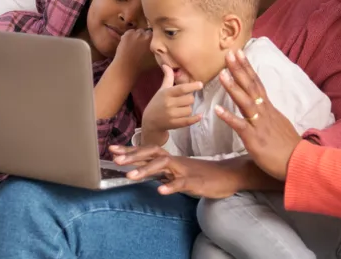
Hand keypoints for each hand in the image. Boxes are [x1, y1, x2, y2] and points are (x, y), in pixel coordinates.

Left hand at [110, 145, 239, 198]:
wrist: (227, 175)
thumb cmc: (202, 174)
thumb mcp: (179, 173)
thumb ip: (163, 172)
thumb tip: (145, 172)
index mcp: (171, 159)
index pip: (148, 151)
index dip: (130, 150)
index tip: (113, 149)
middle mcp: (175, 161)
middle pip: (152, 153)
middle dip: (133, 156)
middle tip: (116, 160)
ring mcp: (185, 170)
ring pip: (164, 166)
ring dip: (146, 170)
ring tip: (131, 176)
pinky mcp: (195, 181)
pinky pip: (181, 183)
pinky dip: (171, 186)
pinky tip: (160, 191)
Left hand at [112, 29, 156, 77]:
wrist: (126, 67)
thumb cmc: (141, 66)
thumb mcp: (154, 58)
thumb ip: (157, 50)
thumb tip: (159, 48)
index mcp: (152, 38)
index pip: (154, 33)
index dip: (152, 38)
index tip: (151, 42)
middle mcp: (143, 33)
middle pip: (145, 31)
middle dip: (144, 36)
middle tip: (143, 43)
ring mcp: (134, 33)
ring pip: (137, 31)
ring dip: (137, 35)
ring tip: (135, 43)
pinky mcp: (126, 35)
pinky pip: (129, 32)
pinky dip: (130, 35)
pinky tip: (129, 42)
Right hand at [141, 65, 201, 144]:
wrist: (150, 121)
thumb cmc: (157, 102)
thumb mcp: (162, 89)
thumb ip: (167, 77)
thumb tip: (166, 64)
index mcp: (166, 93)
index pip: (181, 88)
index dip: (192, 86)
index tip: (200, 84)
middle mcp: (168, 103)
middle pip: (189, 99)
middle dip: (189, 99)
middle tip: (184, 100)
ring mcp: (171, 115)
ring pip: (189, 110)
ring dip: (188, 109)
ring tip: (182, 109)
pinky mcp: (174, 124)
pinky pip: (188, 121)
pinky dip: (195, 119)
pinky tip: (199, 116)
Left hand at [215, 50, 301, 180]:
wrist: (300, 163)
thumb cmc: (288, 147)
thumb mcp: (279, 123)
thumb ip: (268, 113)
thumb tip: (262, 105)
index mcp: (268, 108)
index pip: (257, 83)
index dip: (247, 68)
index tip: (239, 53)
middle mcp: (264, 112)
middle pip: (251, 86)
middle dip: (239, 69)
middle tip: (229, 53)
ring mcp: (259, 124)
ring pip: (245, 102)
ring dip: (233, 87)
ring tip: (222, 74)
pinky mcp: (255, 139)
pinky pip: (240, 126)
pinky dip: (229, 117)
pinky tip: (217, 109)